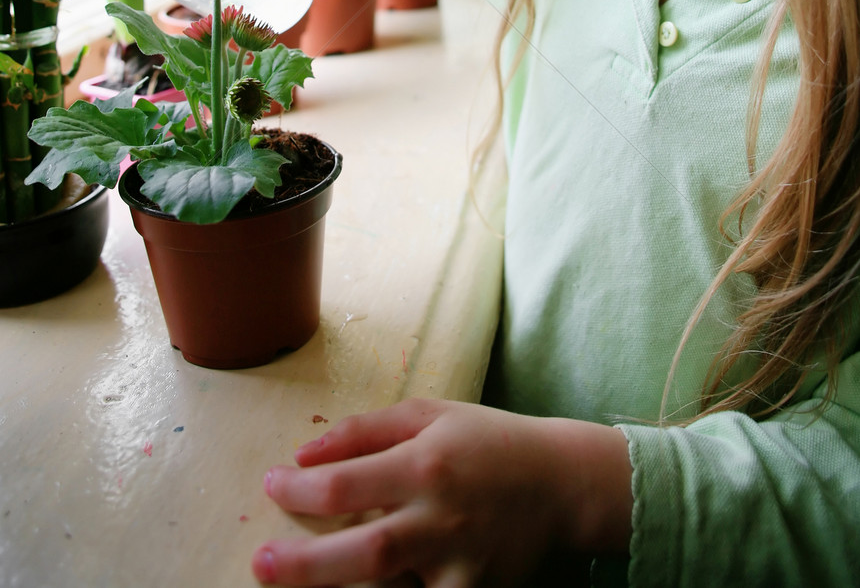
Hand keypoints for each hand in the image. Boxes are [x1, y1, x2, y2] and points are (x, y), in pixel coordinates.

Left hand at [251, 398, 631, 586]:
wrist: (558, 483)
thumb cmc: (485, 441)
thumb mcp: (428, 414)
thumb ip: (365, 430)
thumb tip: (303, 453)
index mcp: (426, 463)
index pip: (345, 484)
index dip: (298, 491)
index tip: (271, 485)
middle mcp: (441, 517)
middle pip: (362, 552)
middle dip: (303, 565)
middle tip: (260, 564)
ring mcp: (459, 565)